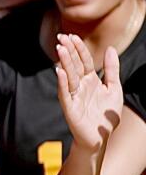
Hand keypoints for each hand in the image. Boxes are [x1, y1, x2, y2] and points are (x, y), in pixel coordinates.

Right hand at [56, 33, 121, 150]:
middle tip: (61, 37)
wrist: (100, 137)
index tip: (72, 36)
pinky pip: (65, 93)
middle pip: (75, 65)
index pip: (84, 61)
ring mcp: (74, 96)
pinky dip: (62, 82)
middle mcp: (80, 86)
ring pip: (69, 76)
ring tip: (60, 49)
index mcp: (91, 80)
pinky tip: (59, 72)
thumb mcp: (114, 88)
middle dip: (68, 51)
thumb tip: (110, 49)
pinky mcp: (69, 108)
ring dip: (64, 62)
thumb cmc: (105, 115)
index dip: (79, 49)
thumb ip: (112, 69)